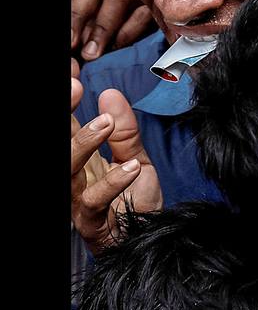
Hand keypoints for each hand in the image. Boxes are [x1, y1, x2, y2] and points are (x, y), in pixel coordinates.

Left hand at [71, 0, 154, 60]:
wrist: (173, 46)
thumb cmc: (127, 39)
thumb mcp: (102, 29)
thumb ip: (86, 28)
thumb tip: (74, 40)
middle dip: (77, 14)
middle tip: (70, 42)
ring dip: (101, 28)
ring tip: (91, 53)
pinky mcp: (160, 9)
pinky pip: (142, 15)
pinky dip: (127, 32)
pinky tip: (118, 48)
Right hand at [71, 85, 162, 254]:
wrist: (148, 240)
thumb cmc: (135, 203)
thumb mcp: (135, 159)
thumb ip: (124, 131)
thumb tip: (110, 93)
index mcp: (78, 159)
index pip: (63, 123)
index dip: (64, 100)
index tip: (72, 69)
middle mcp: (70, 176)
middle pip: (56, 142)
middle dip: (61, 113)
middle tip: (75, 86)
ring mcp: (74, 199)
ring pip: (65, 168)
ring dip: (83, 142)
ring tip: (105, 122)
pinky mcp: (88, 222)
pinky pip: (92, 201)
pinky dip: (112, 182)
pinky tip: (131, 167)